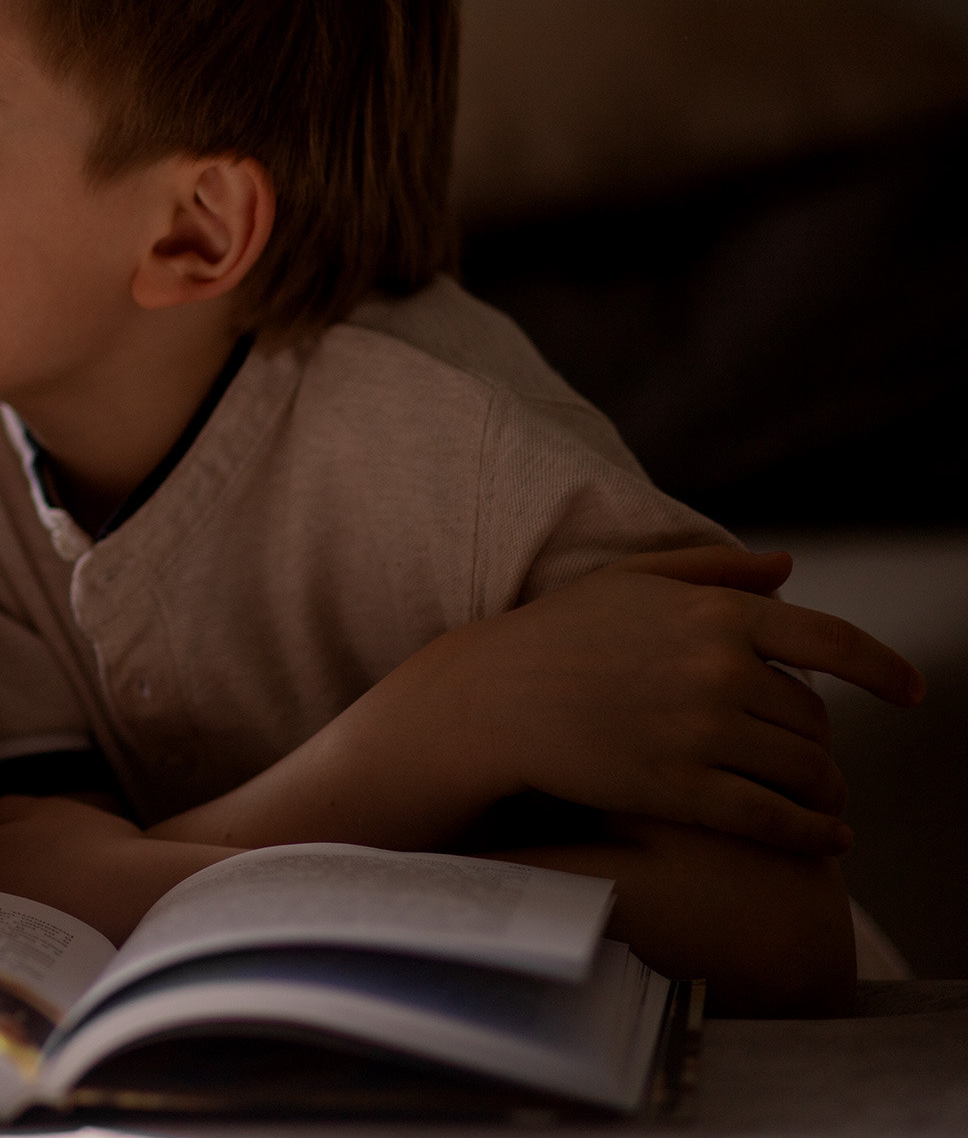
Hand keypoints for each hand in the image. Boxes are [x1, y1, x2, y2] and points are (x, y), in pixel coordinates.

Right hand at [388, 545, 922, 855]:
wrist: (492, 699)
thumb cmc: (555, 634)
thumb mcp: (629, 581)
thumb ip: (712, 570)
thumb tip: (787, 568)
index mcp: (716, 614)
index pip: (833, 641)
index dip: (886, 669)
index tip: (913, 691)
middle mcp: (720, 670)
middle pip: (815, 717)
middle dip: (819, 738)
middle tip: (812, 754)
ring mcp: (703, 732)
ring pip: (806, 769)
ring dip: (825, 789)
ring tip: (825, 799)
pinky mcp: (682, 790)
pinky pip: (775, 818)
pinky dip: (813, 831)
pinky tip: (826, 837)